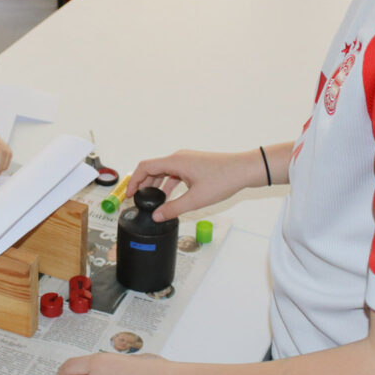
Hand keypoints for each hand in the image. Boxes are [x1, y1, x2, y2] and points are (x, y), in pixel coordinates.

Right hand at [128, 148, 269, 222]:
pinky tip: (169, 197)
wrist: (245, 169)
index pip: (145, 167)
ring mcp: (187, 160)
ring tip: (151, 201)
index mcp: (175, 161)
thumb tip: (156, 216)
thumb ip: (174, 208)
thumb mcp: (196, 199)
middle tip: (137, 200)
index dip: (133, 181)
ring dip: (156, 185)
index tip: (129, 195)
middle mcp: (179, 157)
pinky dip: (168, 184)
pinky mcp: (194, 165)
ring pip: (164, 171)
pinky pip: (175, 173)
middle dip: (143, 184)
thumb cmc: (223, 180)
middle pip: (153, 169)